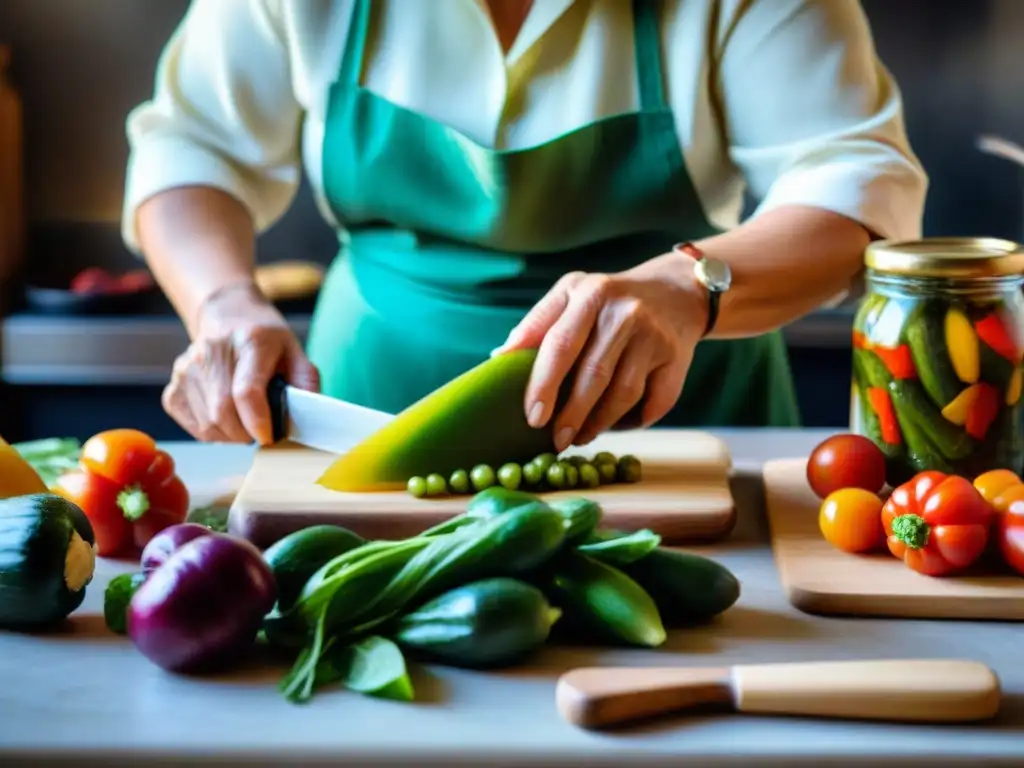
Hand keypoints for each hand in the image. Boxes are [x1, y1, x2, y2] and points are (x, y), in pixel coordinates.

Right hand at [162, 283, 319, 444]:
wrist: (226, 315)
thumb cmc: (264, 337)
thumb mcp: (293, 350)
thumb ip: (306, 381)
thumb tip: (313, 413)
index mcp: (250, 341)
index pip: (246, 391)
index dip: (258, 421)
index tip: (269, 435)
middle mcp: (212, 352)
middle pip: (223, 412)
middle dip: (245, 433)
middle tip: (259, 431)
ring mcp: (187, 368)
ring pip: (206, 424)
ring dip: (230, 436)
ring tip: (243, 423)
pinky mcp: (174, 384)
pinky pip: (192, 425)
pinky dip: (211, 432)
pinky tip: (225, 419)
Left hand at [496, 251, 707, 450]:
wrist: (675, 292)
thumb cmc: (607, 301)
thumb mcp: (570, 295)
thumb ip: (536, 325)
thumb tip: (499, 360)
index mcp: (590, 293)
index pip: (560, 344)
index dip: (543, 384)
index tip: (533, 418)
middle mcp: (625, 312)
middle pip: (594, 374)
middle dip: (571, 415)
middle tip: (556, 441)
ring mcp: (655, 335)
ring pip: (624, 394)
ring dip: (599, 424)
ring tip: (580, 436)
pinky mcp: (678, 358)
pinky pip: (653, 403)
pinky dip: (634, 421)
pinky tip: (616, 425)